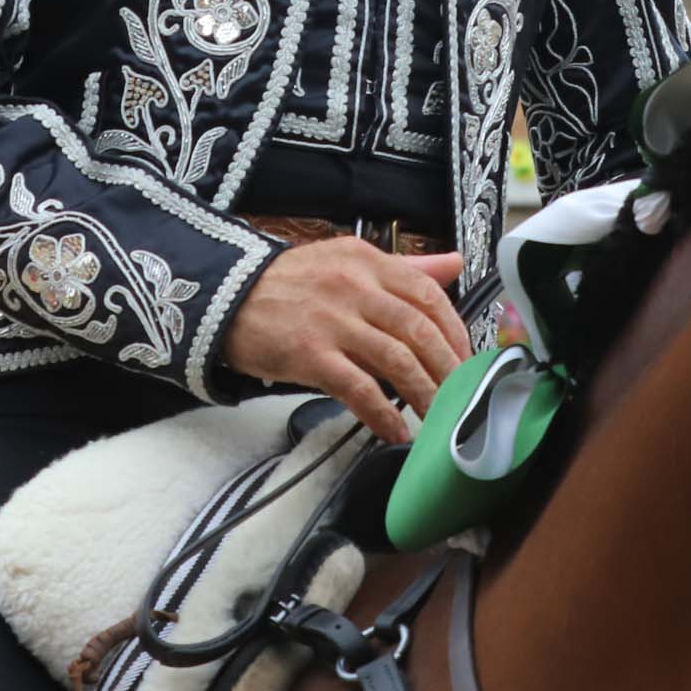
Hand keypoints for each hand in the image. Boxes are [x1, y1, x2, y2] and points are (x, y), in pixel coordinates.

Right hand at [223, 241, 468, 443]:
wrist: (225, 295)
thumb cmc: (289, 283)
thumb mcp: (347, 259)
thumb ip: (404, 266)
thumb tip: (453, 265)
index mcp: (368, 262)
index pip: (428, 294)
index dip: (455, 330)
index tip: (465, 357)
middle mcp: (354, 287)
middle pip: (420, 330)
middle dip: (449, 368)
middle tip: (461, 395)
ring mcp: (333, 321)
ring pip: (397, 360)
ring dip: (425, 395)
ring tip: (437, 417)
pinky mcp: (310, 354)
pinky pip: (359, 388)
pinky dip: (384, 413)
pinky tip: (395, 430)